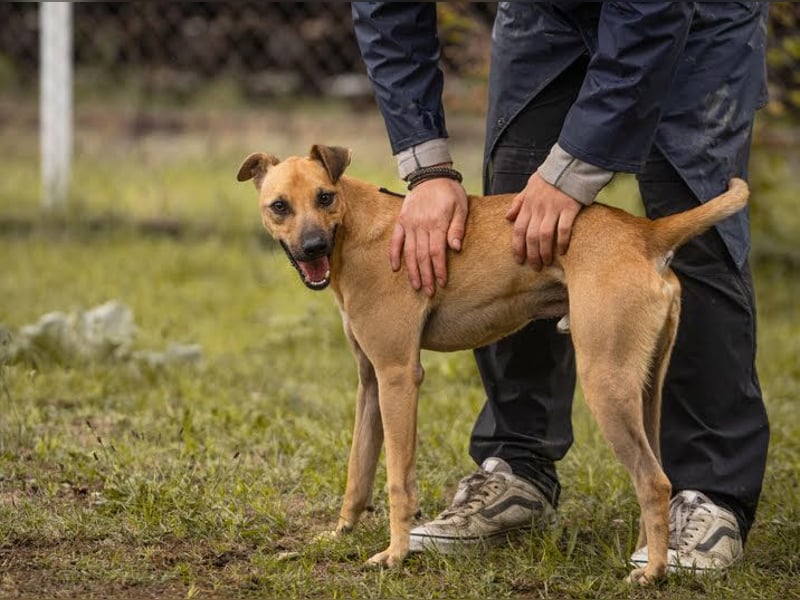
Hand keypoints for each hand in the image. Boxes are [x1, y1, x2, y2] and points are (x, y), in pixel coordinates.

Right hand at [390, 177, 467, 296]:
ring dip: (412, 271)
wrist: (430, 174)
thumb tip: (456, 248)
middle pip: (422, 256)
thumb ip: (457, 228)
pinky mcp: (401, 221)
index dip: (439, 269)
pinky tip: (396, 268)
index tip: (442, 283)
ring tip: (416, 285)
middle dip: (426, 276)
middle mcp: (421, 226)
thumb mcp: (460, 207)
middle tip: (429, 292)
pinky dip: (394, 255)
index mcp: (437, 223)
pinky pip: (396, 240)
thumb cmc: (449, 192)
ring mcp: (409, 224)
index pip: (437, 252)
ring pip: (409, 252)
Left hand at [506, 173, 581, 269]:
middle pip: (530, 236)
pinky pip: (563, 229)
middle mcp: (538, 208)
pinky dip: (562, 242)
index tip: (519, 260)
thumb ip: (518, 202)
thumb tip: (507, 217)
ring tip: (546, 263)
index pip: (518, 229)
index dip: (517, 247)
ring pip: (544, 236)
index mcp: (528, 204)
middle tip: (534, 267)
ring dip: (544, 252)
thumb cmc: (550, 177)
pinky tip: (563, 252)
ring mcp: (553, 208)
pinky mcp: (569, 208)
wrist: (570, 164)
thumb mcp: (529, 186)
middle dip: (531, 254)